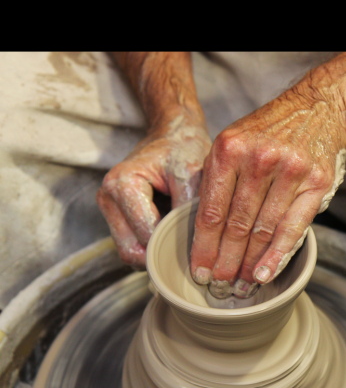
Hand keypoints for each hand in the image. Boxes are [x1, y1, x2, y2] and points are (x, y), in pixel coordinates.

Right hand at [97, 112, 210, 266]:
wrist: (174, 134)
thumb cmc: (183, 150)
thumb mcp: (192, 175)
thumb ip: (187, 211)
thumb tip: (190, 249)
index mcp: (121, 184)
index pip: (145, 236)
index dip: (172, 245)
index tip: (196, 246)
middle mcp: (107, 197)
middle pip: (131, 251)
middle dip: (160, 254)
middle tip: (189, 246)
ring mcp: (108, 208)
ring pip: (130, 252)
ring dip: (155, 251)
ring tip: (180, 234)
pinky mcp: (116, 216)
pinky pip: (133, 245)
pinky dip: (152, 245)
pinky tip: (170, 230)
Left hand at [190, 87, 345, 298]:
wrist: (317, 109)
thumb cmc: (269, 131)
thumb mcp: (233, 142)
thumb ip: (216, 179)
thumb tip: (203, 228)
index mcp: (229, 151)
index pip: (211, 211)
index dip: (203, 246)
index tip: (199, 269)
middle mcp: (259, 160)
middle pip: (236, 225)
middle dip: (225, 261)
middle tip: (218, 285)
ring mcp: (290, 171)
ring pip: (263, 230)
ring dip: (249, 264)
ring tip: (241, 285)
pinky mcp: (316, 183)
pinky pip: (293, 228)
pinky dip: (277, 255)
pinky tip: (264, 273)